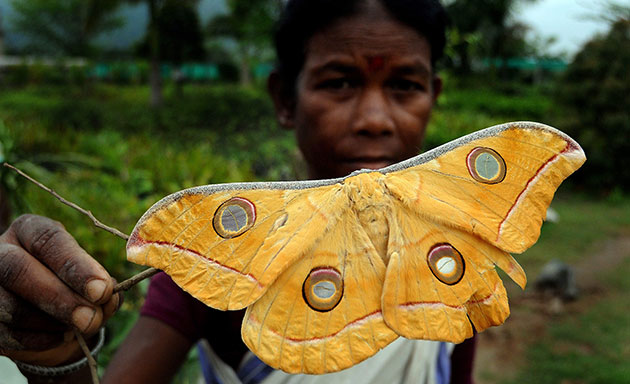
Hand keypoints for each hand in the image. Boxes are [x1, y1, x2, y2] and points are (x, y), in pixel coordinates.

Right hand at [0, 214, 120, 365]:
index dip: (75, 265)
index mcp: (30, 231)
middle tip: (91, 318)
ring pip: (9, 306)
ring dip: (50, 323)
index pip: (48, 239)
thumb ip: (104, 287)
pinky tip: (62, 337)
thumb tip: (108, 298)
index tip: (102, 290)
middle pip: (18, 269)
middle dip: (59, 297)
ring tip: (80, 327)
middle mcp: (2, 252)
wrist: (51, 318)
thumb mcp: (93, 279)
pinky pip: (5, 334)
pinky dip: (39, 340)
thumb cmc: (76, 287)